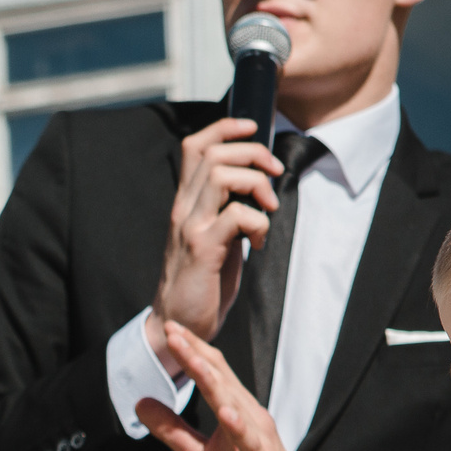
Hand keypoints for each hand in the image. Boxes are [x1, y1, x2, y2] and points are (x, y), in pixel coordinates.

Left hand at [137, 320, 322, 450]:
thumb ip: (172, 429)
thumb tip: (141, 403)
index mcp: (234, 410)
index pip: (211, 372)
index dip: (190, 350)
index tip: (168, 329)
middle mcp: (249, 415)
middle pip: (221, 378)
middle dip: (196, 353)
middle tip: (172, 329)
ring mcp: (259, 436)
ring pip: (235, 402)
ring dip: (214, 381)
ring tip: (193, 360)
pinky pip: (251, 441)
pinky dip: (240, 427)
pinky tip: (227, 414)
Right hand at [153, 117, 284, 340]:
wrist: (176, 323)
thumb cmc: (200, 282)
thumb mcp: (212, 236)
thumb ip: (226, 210)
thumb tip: (259, 188)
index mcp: (186, 203)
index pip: (196, 147)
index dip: (225, 127)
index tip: (252, 128)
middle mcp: (184, 210)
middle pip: (214, 154)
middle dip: (253, 154)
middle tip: (274, 174)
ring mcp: (191, 228)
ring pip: (220, 176)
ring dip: (256, 183)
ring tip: (268, 207)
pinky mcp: (202, 249)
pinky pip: (236, 216)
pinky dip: (258, 223)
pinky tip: (258, 244)